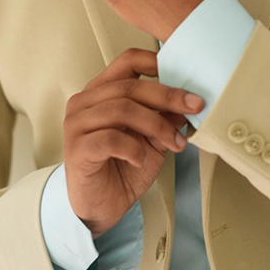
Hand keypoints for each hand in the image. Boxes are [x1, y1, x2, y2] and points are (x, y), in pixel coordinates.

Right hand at [63, 48, 204, 236]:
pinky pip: (110, 139)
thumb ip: (165, 118)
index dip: (157, 62)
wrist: (100, 208)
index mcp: (102, 91)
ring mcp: (77, 124)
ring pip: (123, 109)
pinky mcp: (76, 148)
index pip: (128, 61)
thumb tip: (188, 102)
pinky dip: (134, 148)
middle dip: (168, 97)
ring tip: (174, 142)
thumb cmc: (121, 169)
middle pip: (131, 85)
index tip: (186, 76)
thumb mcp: (152, 140)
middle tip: (193, 107)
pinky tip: (142, 158)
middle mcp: (85, 102)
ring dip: (156, 125)